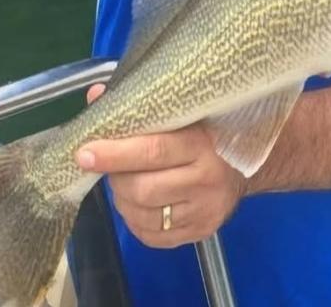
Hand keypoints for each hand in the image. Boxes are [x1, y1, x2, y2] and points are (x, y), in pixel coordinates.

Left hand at [77, 84, 246, 247]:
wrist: (245, 167)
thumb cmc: (207, 133)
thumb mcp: (182, 115)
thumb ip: (140, 107)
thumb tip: (97, 95)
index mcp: (201, 143)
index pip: (152, 150)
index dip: (115, 153)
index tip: (84, 153)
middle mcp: (205, 180)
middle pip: (142, 188)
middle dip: (116, 179)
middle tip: (111, 167)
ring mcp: (203, 210)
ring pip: (142, 214)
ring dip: (123, 200)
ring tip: (126, 183)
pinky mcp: (198, 233)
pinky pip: (151, 235)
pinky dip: (135, 220)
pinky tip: (139, 204)